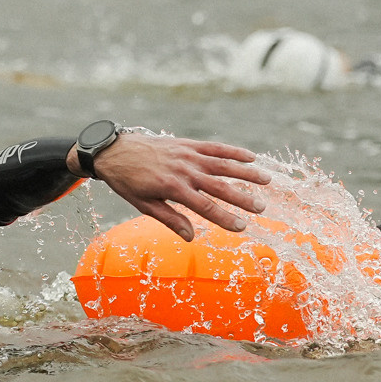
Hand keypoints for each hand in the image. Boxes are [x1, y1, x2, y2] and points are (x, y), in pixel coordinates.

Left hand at [82, 133, 267, 240]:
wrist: (114, 151)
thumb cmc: (128, 181)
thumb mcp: (144, 205)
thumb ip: (170, 219)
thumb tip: (191, 237)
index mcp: (173, 188)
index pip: (205, 207)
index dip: (224, 218)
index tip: (242, 227)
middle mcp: (184, 170)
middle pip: (219, 186)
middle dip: (242, 198)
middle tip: (261, 208)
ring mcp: (187, 155)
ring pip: (222, 164)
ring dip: (246, 172)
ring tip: (266, 180)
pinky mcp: (187, 144)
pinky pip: (214, 147)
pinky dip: (233, 151)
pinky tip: (250, 156)